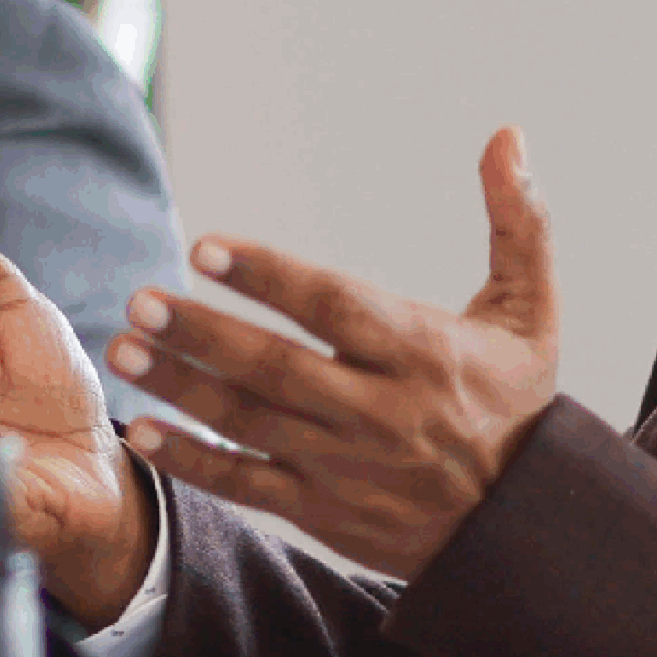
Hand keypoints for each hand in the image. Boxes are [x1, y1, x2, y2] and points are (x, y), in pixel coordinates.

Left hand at [105, 127, 558, 578]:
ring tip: (125, 350)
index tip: (206, 248)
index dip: (268, 276)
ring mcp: (349, 467)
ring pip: (251, 422)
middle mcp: (382, 412)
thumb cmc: (517, 403)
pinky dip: (192, 461)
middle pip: (278, 367)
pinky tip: (143, 431)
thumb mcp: (531, 312)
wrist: (525, 522)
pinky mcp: (327, 512)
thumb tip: (507, 134)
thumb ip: (516, 223)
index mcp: (424, 353)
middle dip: (203, 333)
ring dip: (182, 387)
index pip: (335, 307)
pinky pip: (247, 485)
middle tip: (140, 301)